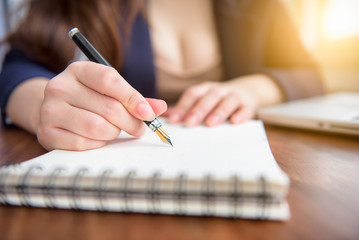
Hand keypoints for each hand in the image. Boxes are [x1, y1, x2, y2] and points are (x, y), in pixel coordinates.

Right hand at [36, 61, 166, 150]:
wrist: (55, 110)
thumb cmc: (89, 99)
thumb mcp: (110, 91)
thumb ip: (135, 98)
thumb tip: (159, 108)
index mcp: (79, 70)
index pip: (109, 80)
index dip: (133, 98)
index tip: (148, 113)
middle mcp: (60, 86)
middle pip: (109, 108)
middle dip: (131, 122)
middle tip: (138, 128)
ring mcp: (50, 109)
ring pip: (97, 127)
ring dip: (114, 133)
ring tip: (115, 130)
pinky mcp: (46, 132)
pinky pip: (83, 143)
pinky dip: (98, 144)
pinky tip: (98, 138)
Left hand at [165, 74, 282, 126]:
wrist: (249, 90)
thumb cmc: (219, 99)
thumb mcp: (203, 99)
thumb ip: (186, 108)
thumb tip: (165, 116)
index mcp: (205, 89)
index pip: (192, 94)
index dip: (182, 106)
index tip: (173, 120)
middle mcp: (219, 91)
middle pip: (208, 98)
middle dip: (198, 110)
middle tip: (189, 123)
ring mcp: (234, 96)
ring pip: (226, 102)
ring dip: (218, 112)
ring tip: (210, 124)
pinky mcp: (248, 105)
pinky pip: (245, 109)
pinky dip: (241, 115)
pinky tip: (235, 122)